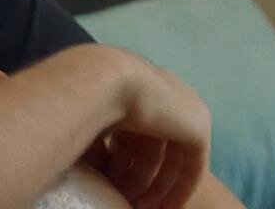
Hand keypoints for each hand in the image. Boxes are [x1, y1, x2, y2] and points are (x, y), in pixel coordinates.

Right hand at [81, 48, 212, 208]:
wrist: (100, 78)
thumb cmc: (77, 97)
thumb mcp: (83, 123)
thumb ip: (94, 145)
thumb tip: (99, 171)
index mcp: (130, 85)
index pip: (132, 133)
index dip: (121, 162)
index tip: (111, 185)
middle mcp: (158, 92)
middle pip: (152, 146)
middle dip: (139, 178)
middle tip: (127, 202)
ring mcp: (182, 105)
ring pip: (171, 157)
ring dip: (155, 188)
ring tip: (138, 208)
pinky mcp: (198, 124)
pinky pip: (192, 164)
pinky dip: (179, 189)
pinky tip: (164, 208)